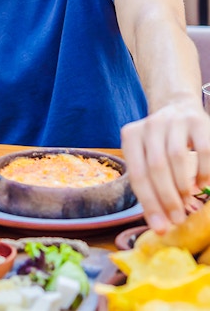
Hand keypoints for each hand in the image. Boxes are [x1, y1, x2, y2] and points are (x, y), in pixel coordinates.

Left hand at [121, 103, 209, 233]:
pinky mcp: (197, 120)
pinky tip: (203, 186)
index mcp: (132, 136)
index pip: (138, 174)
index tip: (161, 227)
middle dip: (167, 198)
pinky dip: (204, 172)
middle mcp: (151, 125)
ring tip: (187, 201)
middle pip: (156, 167)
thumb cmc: (160, 143)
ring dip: (183, 185)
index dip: (149, 204)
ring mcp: (174, 120)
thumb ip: (149, 185)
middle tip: (177, 219)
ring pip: (176, 157)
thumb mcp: (146, 157)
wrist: (178, 107)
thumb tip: (160, 225)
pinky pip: (203, 150)